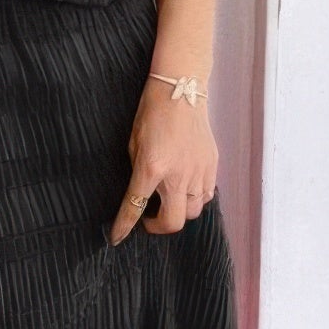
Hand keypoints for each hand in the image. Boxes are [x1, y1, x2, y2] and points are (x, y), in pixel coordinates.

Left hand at [110, 85, 217, 243]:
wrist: (181, 91)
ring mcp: (198, 171)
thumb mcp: (134, 145)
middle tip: (149, 220)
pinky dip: (195, 199)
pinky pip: (206, 196)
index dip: (124, 227)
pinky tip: (186, 190)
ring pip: (193, 211)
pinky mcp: (212, 166)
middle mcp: (178, 175)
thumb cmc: (152, 114)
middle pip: (173, 221)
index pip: (134, 208)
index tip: (117, 237)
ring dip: (179, 212)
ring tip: (169, 201)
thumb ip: (138, 173)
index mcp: (152, 168)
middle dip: (158, 227)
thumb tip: (140, 195)